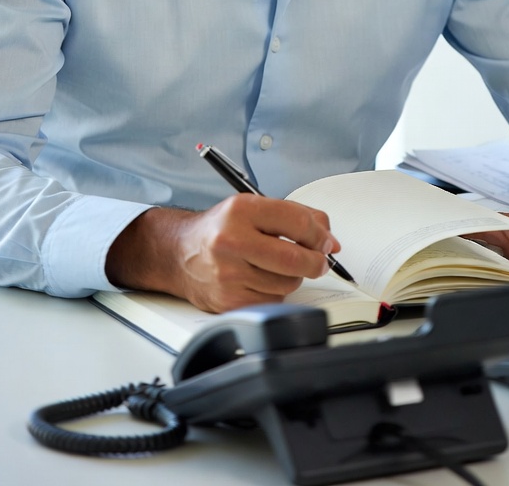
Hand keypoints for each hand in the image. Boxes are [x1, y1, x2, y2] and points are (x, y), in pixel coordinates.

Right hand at [105, 194, 339, 312]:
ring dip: (292, 276)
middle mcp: (231, 241)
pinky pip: (272, 300)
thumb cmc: (220, 229)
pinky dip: (274, 291)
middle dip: (316, 261)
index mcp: (241, 211)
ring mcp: (229, 275)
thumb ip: (295, 216)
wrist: (179, 253)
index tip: (326, 240)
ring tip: (276, 265)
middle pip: (295, 259)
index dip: (319, 234)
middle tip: (318, 259)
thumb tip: (329, 239)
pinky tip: (260, 279)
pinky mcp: (229, 301)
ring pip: (287, 283)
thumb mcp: (253, 208)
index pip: (296, 222)